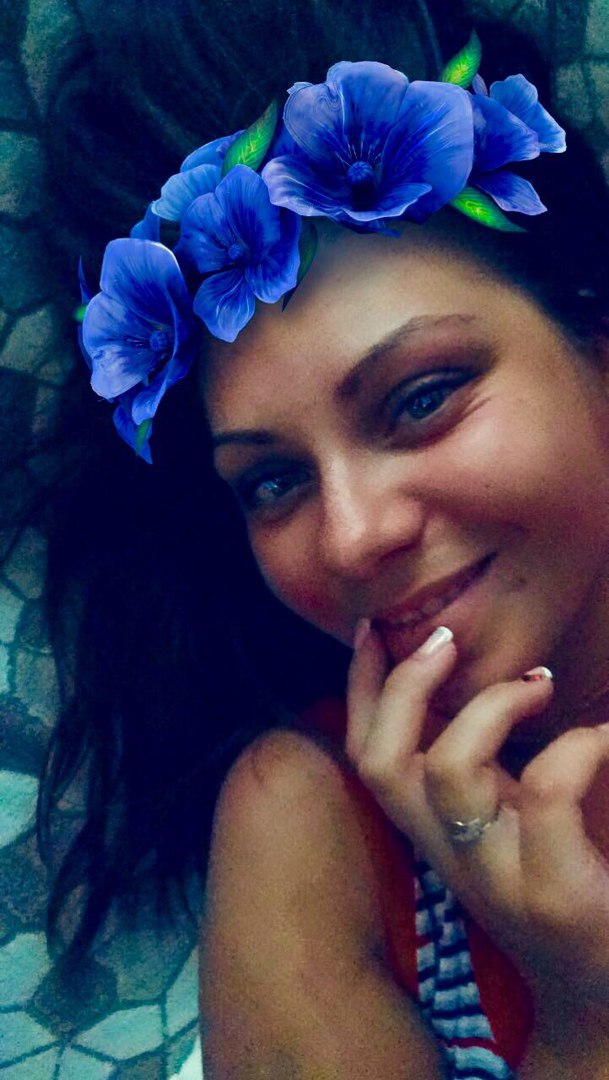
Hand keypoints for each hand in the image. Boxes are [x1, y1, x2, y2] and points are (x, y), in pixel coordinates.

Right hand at [345, 623, 608, 1034]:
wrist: (601, 987)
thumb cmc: (561, 884)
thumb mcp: (503, 823)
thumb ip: (481, 769)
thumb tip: (472, 683)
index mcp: (433, 833)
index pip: (367, 757)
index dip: (359, 689)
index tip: (372, 627)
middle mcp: (449, 858)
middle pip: (380, 763)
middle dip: (403, 685)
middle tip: (447, 639)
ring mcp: (497, 878)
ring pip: (450, 770)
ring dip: (493, 704)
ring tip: (540, 683)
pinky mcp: (555, 893)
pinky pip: (545, 791)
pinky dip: (578, 744)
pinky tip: (606, 735)